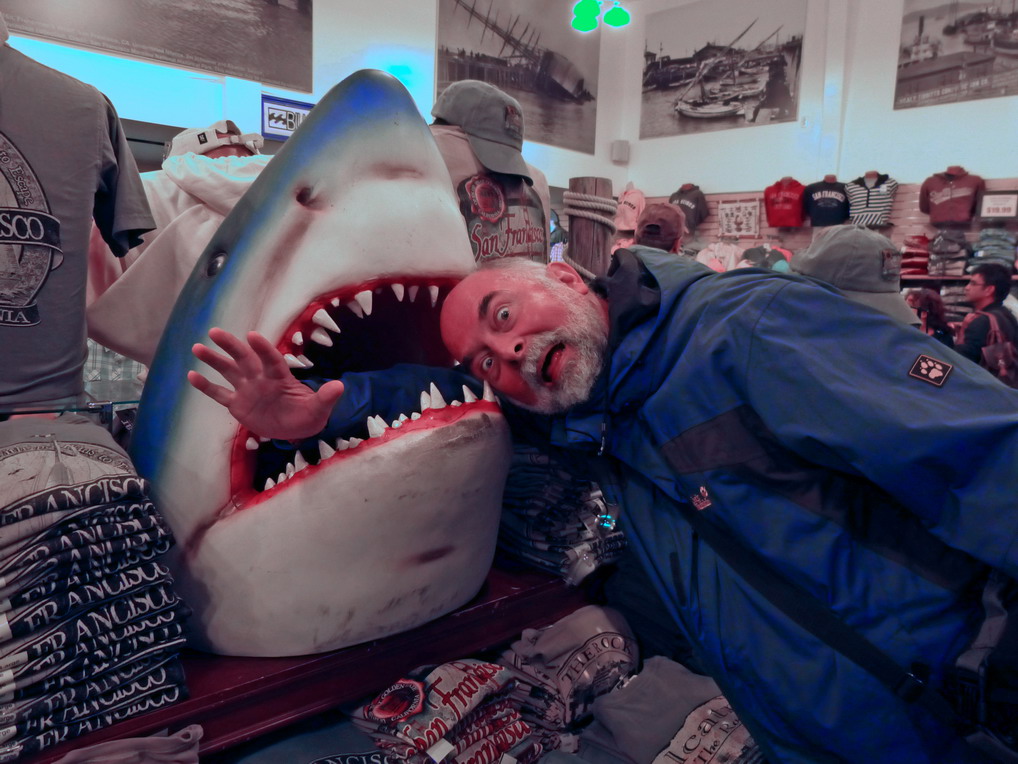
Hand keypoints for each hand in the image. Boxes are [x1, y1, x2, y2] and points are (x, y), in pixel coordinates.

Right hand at [188, 328, 343, 440]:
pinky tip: (192, 375)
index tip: (252, 335)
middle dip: (231, 346)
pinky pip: (220, 394)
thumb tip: (339, 386)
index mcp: (280, 378)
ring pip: (228, 371)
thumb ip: (326, 397)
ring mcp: (247, 390)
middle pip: (244, 359)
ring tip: (197, 347)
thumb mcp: (320, 408)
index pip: (271, 360)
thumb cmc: (309, 414)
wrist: (296, 428)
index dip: (263, 348)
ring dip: (214, 360)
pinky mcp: (238, 404)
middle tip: (215, 332)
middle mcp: (261, 379)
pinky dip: (207, 386)